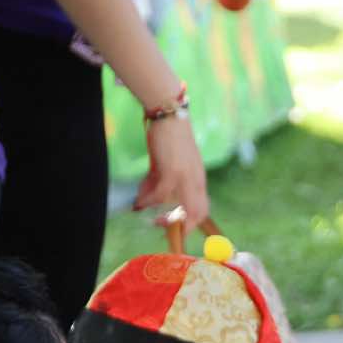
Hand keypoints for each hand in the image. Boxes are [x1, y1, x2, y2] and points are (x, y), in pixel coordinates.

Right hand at [135, 115, 210, 230]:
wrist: (168, 115)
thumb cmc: (166, 137)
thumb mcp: (165, 163)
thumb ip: (157, 182)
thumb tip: (144, 200)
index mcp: (198, 178)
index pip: (202, 207)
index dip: (191, 221)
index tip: (177, 228)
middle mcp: (197, 180)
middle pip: (199, 212)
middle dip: (183, 226)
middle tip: (163, 226)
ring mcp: (187, 177)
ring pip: (184, 208)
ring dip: (165, 217)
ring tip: (149, 216)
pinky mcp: (173, 171)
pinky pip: (162, 194)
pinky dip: (150, 200)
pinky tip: (139, 202)